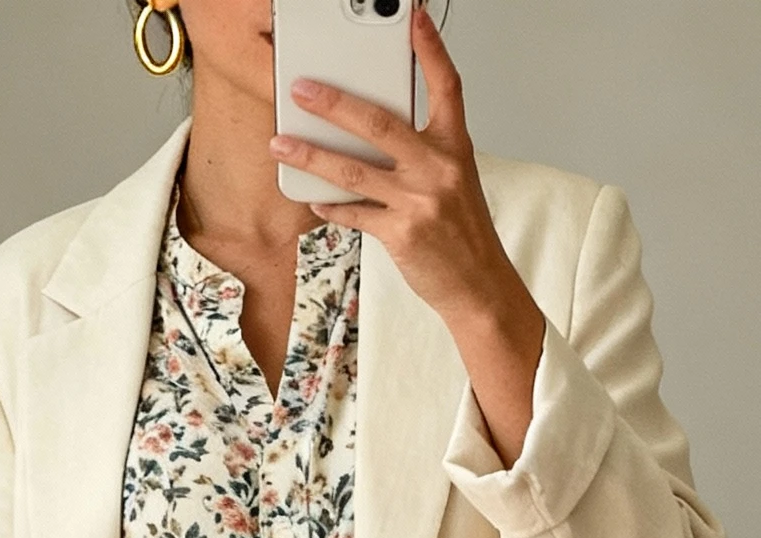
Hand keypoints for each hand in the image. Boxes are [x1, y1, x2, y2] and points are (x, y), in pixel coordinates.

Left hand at [269, 5, 543, 461]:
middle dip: (334, 103)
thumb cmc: (461, 233)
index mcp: (456, 146)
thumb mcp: (454, 181)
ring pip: (354, 170)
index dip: (429, 48)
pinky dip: (329, 206)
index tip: (411, 15)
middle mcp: (439, 168)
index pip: (446, 85)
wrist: (479, 287)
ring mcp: (419, 201)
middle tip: (302, 88)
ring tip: (281, 142)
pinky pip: (354, 213)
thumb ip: (420, 151)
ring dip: (311, 155)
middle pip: (380, 123)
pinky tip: (311, 196)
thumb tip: (368, 133)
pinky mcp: (402, 233)